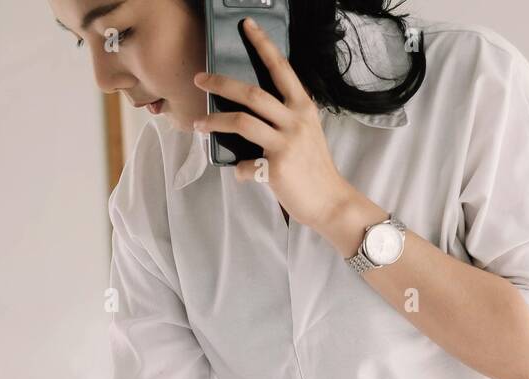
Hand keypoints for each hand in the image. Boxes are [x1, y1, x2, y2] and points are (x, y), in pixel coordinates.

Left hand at [192, 16, 356, 228]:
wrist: (331, 202)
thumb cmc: (314, 168)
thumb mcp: (307, 133)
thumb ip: (285, 119)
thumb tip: (251, 115)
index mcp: (303, 107)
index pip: (281, 69)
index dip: (263, 45)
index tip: (246, 26)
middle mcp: (295, 120)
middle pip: (251, 93)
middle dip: (221, 83)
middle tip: (200, 79)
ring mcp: (285, 143)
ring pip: (241, 122)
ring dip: (214, 121)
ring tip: (197, 123)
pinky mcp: (275, 168)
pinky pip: (245, 165)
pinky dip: (239, 170)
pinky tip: (242, 174)